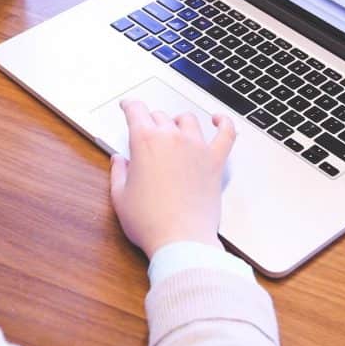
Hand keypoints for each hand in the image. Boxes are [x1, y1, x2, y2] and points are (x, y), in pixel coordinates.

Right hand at [109, 100, 235, 258]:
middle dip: (151, 121)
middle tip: (147, 131)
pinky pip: (225, 133)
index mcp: (145, 142)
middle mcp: (172, 138)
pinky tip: (218, 120)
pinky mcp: (215, 161)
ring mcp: (197, 147)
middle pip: (160, 116)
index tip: (128, 106)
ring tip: (175, 129)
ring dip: (178, 121)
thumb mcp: (120, 197)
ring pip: (188, 120)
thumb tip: (119, 160)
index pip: (136, 111)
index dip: (129, 105)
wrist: (181, 240)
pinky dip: (223, 123)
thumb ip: (118, 173)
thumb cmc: (150, 222)